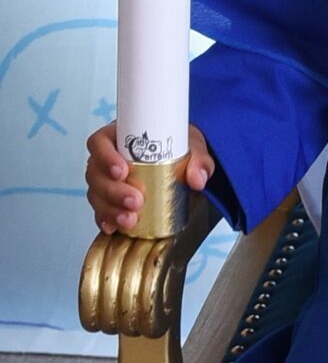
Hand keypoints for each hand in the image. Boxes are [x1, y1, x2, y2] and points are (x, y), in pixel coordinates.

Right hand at [85, 121, 214, 233]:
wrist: (181, 160)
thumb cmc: (178, 144)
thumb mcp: (191, 144)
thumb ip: (198, 158)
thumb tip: (197, 179)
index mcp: (120, 135)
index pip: (99, 142)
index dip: (105, 157)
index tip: (123, 171)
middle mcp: (107, 157)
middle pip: (95, 173)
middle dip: (113, 191)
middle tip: (136, 201)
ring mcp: (106, 180)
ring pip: (96, 194)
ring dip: (110, 209)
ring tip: (131, 219)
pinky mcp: (109, 200)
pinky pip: (100, 211)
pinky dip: (106, 219)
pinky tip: (114, 227)